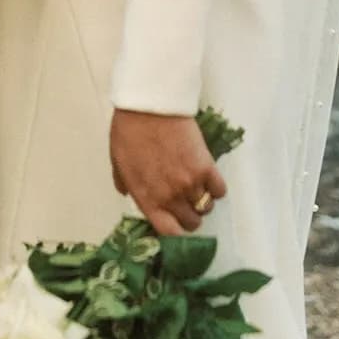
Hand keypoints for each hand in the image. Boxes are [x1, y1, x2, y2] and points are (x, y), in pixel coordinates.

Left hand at [110, 110, 226, 234]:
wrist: (148, 105)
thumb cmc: (129, 130)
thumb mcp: (118, 161)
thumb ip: (126, 183)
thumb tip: (127, 194)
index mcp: (147, 199)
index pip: (169, 234)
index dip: (175, 232)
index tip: (176, 224)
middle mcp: (170, 197)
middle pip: (191, 222)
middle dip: (189, 214)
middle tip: (186, 200)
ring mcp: (190, 183)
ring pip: (206, 207)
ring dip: (203, 199)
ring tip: (197, 185)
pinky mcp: (206, 167)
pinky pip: (220, 190)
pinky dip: (216, 187)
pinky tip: (208, 177)